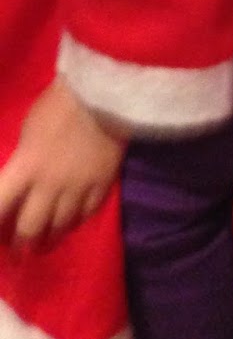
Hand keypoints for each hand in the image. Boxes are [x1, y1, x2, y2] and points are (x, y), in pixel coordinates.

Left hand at [0, 78, 126, 247]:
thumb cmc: (59, 103)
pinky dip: (77, 221)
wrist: (106, 91)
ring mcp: (78, 187)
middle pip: (31, 227)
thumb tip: (21, 177)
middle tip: (20, 247)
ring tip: (45, 241)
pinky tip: (72, 222)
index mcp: (26, 166)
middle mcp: (49, 185)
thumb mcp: (29, 127)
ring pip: (60, 226)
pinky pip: (87, 214)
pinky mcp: (102, 184)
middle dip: (22, 241)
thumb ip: (24, 158)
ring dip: (50, 236)